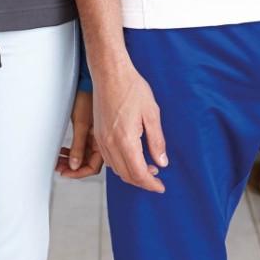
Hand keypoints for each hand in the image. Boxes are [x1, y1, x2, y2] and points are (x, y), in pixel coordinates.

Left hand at [56, 89, 103, 178]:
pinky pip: (81, 146)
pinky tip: (63, 151)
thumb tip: (75, 166)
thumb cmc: (87, 97)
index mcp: (104, 141)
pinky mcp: (89, 130)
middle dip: (72, 167)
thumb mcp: (81, 124)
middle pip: (87, 162)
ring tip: (58, 160)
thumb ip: (79, 147)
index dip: (79, 173)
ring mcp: (95, 136)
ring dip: (71, 159)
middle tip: (58, 166)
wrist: (87, 81)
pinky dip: (72, 150)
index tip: (65, 172)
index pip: (93, 167)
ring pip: (83, 155)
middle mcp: (101, 141)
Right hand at [93, 62, 166, 192]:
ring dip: (130, 173)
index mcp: (125, 139)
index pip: (138, 173)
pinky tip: (131, 157)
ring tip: (146, 167)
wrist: (110, 73)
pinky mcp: (97, 134)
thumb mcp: (152, 114)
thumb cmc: (131, 88)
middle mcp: (110, 143)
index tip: (160, 187)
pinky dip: (120, 164)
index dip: (151, 184)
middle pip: (125, 174)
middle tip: (156, 178)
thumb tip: (161, 162)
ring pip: (115, 169)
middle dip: (142, 181)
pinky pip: (108, 158)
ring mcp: (101, 139)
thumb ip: (157, 141)